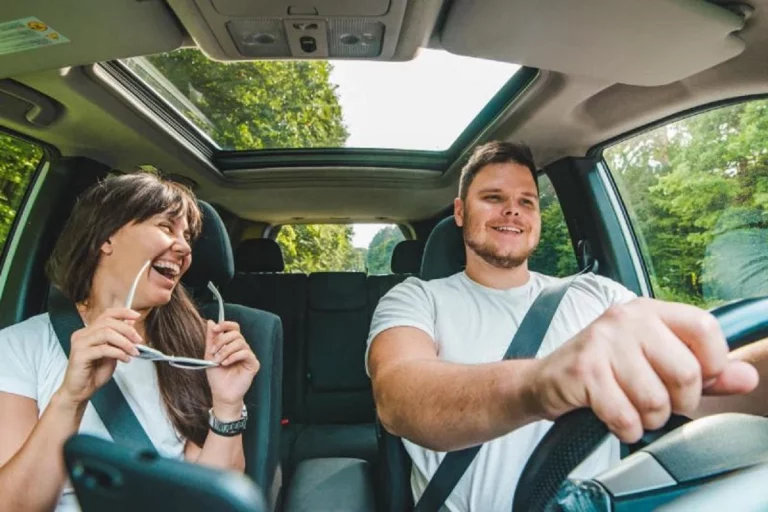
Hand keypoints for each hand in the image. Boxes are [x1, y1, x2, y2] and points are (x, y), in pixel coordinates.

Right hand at [58, 308, 141, 404]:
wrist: (80, 391)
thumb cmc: (95, 373)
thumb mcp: (112, 352)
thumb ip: (119, 338)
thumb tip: (131, 323)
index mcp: (89, 331)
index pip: (106, 314)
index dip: (123, 312)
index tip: (137, 316)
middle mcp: (82, 334)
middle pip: (108, 322)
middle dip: (127, 330)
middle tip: (139, 341)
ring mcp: (79, 343)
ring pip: (106, 333)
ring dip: (124, 342)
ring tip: (134, 352)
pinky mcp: (80, 355)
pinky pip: (103, 349)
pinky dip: (118, 353)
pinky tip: (125, 359)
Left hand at [205, 320, 259, 412]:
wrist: (221, 393)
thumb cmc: (217, 377)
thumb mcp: (209, 355)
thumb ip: (211, 339)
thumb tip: (210, 322)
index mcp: (232, 344)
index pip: (233, 328)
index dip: (225, 325)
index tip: (215, 329)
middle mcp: (241, 348)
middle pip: (236, 334)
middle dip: (222, 341)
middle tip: (213, 352)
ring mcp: (248, 355)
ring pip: (240, 342)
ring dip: (226, 350)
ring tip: (219, 360)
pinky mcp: (253, 363)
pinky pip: (246, 353)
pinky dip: (234, 356)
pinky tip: (226, 363)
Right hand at [527, 298, 758, 442]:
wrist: (545, 381)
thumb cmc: (603, 371)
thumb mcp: (654, 364)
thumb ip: (704, 371)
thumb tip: (747, 376)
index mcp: (648, 311)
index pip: (705, 328)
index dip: (711, 365)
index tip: (694, 382)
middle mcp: (626, 318)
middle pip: (686, 372)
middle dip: (678, 404)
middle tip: (657, 403)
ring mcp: (602, 342)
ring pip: (656, 400)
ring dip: (648, 419)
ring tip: (631, 409)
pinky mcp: (584, 371)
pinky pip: (625, 415)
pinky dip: (625, 428)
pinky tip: (615, 419)